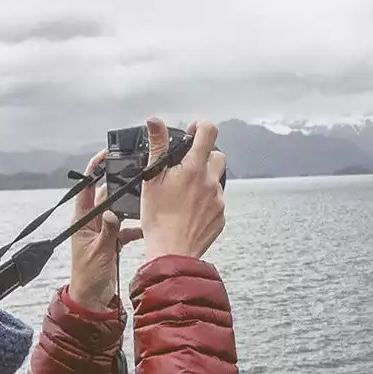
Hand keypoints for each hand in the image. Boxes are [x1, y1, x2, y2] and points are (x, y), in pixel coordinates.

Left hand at [69, 149, 142, 308]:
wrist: (92, 300)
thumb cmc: (89, 277)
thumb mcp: (100, 252)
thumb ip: (108, 232)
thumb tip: (114, 213)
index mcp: (82, 221)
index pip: (86, 189)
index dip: (93, 170)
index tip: (104, 155)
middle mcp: (91, 222)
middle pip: (105, 196)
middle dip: (120, 186)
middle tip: (137, 175)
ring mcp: (102, 231)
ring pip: (118, 210)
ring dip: (130, 207)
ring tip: (146, 199)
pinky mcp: (112, 240)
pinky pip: (125, 227)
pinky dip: (136, 226)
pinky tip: (147, 226)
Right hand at [139, 118, 225, 260]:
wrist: (171, 252)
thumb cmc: (158, 217)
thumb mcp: (151, 178)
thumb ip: (157, 147)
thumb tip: (155, 121)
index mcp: (194, 168)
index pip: (209, 131)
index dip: (201, 127)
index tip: (192, 132)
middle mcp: (210, 181)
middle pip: (217, 156)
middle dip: (203, 157)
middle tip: (184, 170)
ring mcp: (218, 200)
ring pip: (216, 180)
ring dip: (204, 181)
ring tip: (183, 196)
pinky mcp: (220, 216)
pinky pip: (216, 202)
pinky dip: (205, 202)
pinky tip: (189, 212)